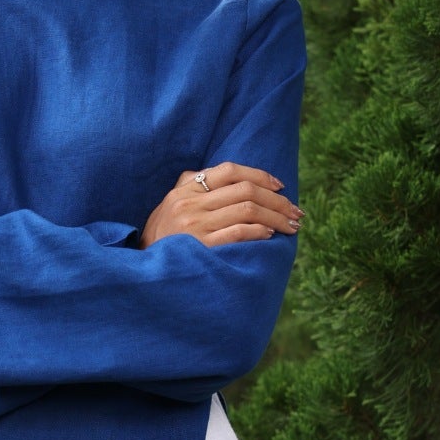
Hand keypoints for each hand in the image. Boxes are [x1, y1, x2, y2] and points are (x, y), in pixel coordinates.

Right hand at [139, 162, 302, 247]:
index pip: (229, 170)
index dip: (259, 175)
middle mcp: (190, 204)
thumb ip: (192, 185)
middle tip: (296, 211)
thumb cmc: (162, 237)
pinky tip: (270, 235)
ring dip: (276, 217)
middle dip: (277, 200)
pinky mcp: (201, 247)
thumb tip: (227, 175)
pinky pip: (237, 233)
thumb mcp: (171, 204)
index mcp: (185, 190)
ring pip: (247, 210)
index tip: (280, 186)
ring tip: (291, 226)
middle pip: (245, 190)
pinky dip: (258, 231)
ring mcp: (195, 226)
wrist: (143, 268)